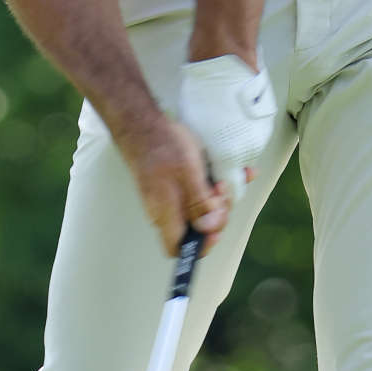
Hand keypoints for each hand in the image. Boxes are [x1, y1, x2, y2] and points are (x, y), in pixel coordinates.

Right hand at [113, 107, 230, 256]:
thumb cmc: (163, 146)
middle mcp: (165, 210)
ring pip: (198, 209)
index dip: (199, 246)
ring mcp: (168, 197)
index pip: (177, 248)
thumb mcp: (188, 175)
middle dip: (215, 214)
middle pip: (194, 228)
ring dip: (217, 199)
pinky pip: (196, 192)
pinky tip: (229, 174)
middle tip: (222, 193)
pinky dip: (212, 186)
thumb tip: (209, 229)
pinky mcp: (172, 185)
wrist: (142, 122)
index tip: (216, 229)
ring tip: (226, 180)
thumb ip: (199, 204)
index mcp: (165, 213)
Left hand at [177, 54, 277, 186]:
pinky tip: (231, 127)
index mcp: (226, 155)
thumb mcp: (192, 132)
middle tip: (213, 166)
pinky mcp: (266, 124)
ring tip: (220, 139)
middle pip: (241, 177)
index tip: (213, 189)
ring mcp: (260, 136)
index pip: (230, 192)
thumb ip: (202, 158)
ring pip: (247, 158)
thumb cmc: (201, 94)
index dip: (220, 194)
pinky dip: (244, 140)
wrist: (224, 63)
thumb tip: (203, 171)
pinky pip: (254, 141)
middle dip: (228, 177)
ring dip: (236, 157)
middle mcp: (248, 150)